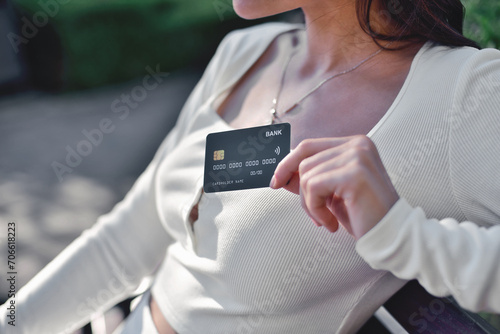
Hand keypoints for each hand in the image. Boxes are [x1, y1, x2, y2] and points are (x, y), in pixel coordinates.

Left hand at [270, 135, 398, 239]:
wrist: (390, 234)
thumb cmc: (362, 215)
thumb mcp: (332, 193)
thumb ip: (311, 178)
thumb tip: (281, 174)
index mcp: (354, 144)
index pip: (308, 146)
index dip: (287, 163)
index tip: (276, 182)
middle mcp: (357, 144)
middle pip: (304, 161)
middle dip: (301, 192)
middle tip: (313, 214)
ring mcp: (357, 156)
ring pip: (307, 176)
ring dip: (310, 205)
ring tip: (327, 220)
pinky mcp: (354, 173)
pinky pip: (314, 187)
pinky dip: (316, 209)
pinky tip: (330, 222)